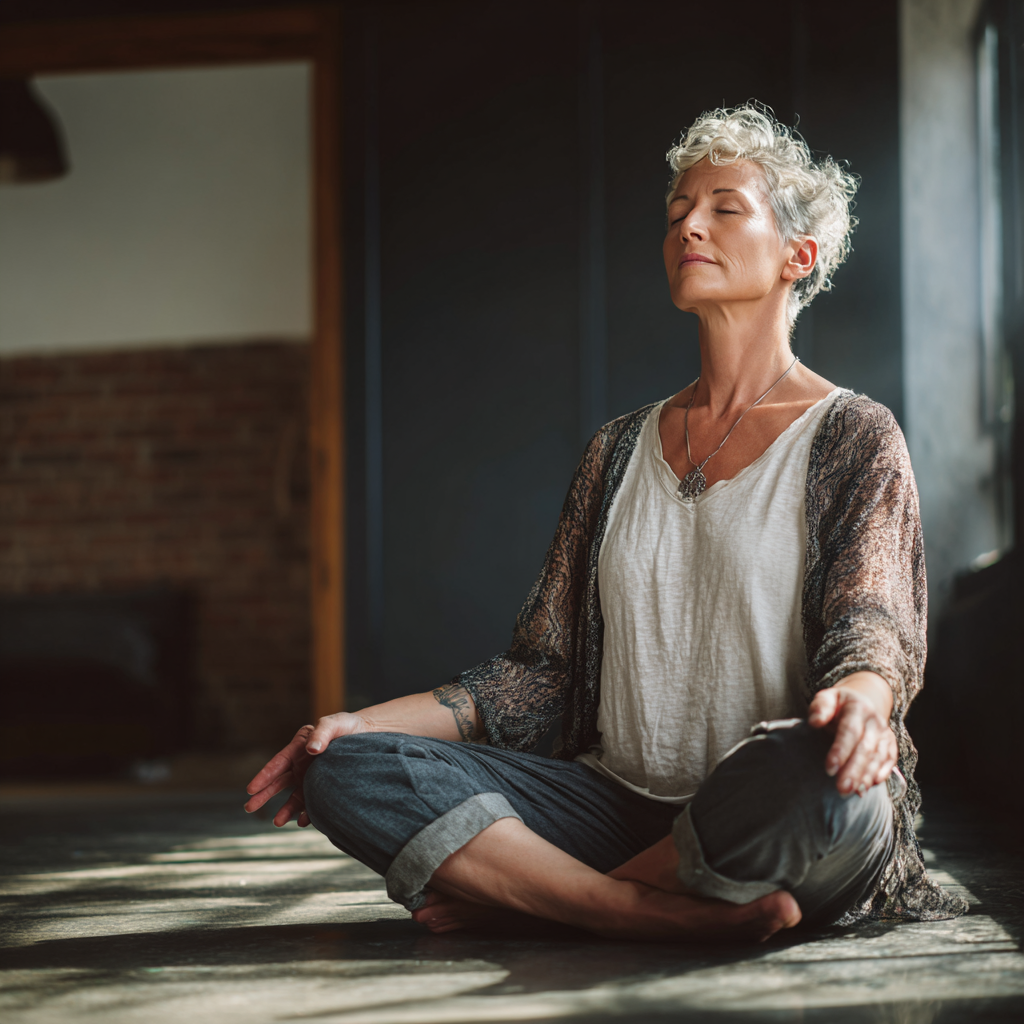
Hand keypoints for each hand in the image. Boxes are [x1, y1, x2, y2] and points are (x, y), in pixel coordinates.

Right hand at [243, 712, 369, 826]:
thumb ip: (322, 733)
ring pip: (293, 796)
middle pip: (279, 782)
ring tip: (277, 822)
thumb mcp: (335, 723)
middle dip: (264, 795)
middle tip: (249, 808)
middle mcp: (302, 764)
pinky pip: (311, 803)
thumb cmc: (350, 726)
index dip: (264, 776)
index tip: (251, 789)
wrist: (372, 736)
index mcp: (299, 747)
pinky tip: (301, 821)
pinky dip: (306, 813)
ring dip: (284, 809)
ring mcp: (312, 778)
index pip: (278, 763)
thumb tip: (311, 749)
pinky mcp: (324, 788)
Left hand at [808, 677, 896, 796]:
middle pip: (865, 748)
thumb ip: (820, 707)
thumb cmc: (838, 704)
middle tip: (842, 789)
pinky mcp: (890, 744)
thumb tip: (814, 721)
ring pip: (878, 757)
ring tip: (853, 792)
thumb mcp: (827, 698)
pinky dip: (881, 774)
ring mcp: (884, 733)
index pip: (850, 731)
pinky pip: (889, 760)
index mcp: (857, 708)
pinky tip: (868, 787)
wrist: (863, 700)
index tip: (829, 769)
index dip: (841, 751)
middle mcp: (874, 721)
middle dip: (854, 770)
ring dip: (866, 776)